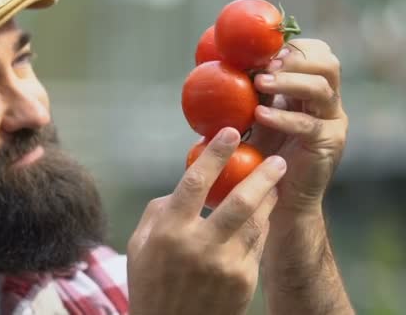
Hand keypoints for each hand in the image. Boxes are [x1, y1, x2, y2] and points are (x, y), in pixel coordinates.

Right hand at [127, 128, 286, 314]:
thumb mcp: (140, 245)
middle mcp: (199, 245)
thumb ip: (160, 211)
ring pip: (256, 220)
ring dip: (269, 197)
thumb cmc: (150, 284)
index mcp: (169, 231)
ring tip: (277, 181)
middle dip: (262, 174)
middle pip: (239, 199)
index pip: (196, 182)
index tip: (230, 133)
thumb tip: (184, 186)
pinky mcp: (244, 281)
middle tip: (276, 158)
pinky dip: (262, 224)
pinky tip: (265, 213)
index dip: (215, 153)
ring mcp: (226, 264)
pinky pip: (257, 244)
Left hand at [249, 39, 347, 217]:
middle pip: (327, 63)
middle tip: (265, 66)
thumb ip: (244, 93)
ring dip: (288, 82)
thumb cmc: (259, 155)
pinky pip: (309, 124)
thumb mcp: (251, 118)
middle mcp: (327, 101)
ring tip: (259, 83)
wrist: (278, 198)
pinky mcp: (329, 143)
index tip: (264, 52)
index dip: (293, 48)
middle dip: (295, 60)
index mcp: (310, 90)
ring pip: (321, 87)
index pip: (316, 53)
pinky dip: (283, 117)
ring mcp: (332, 121)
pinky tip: (260, 115)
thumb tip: (207, 65)